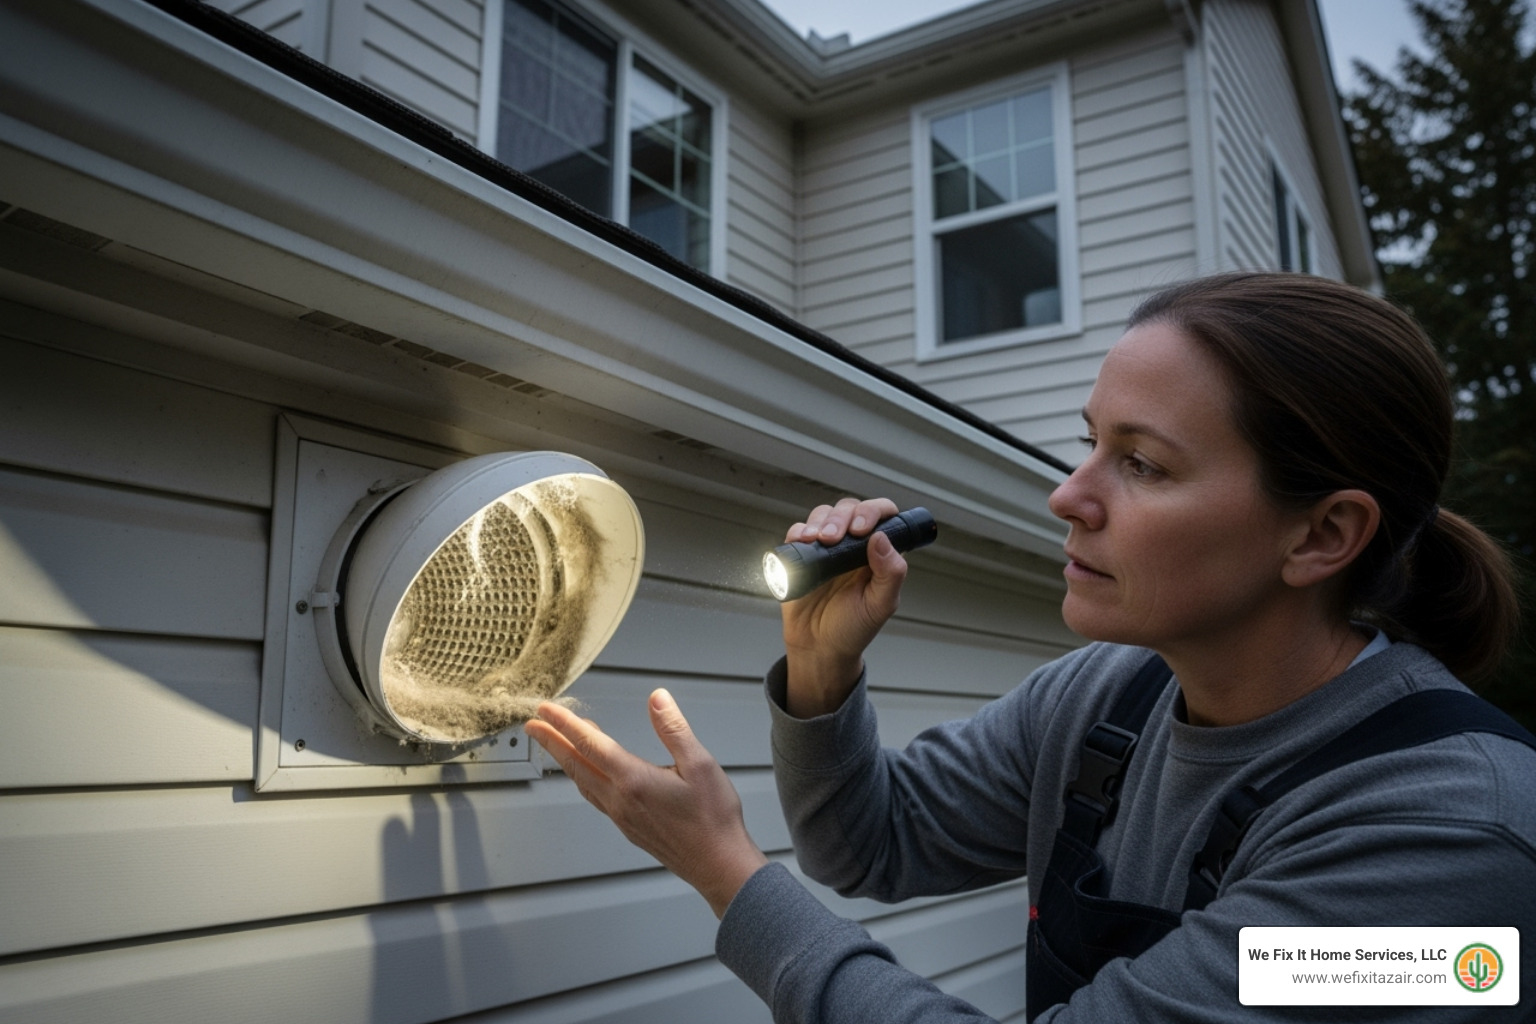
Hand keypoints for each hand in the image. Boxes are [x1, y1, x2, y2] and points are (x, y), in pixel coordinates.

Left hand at [525, 689, 768, 918]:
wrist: (718, 864)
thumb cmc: (713, 819)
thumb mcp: (701, 764)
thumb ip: (674, 729)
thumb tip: (657, 699)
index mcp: (634, 780)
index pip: (591, 744)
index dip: (565, 724)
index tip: (547, 709)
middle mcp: (620, 800)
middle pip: (576, 765)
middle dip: (551, 741)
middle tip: (533, 723)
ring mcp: (621, 816)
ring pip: (582, 783)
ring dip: (565, 760)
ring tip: (555, 743)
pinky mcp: (628, 827)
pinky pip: (594, 797)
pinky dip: (582, 778)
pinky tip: (587, 774)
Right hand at [780, 497, 907, 717]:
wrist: (818, 647)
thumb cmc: (853, 628)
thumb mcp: (880, 605)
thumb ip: (890, 574)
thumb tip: (882, 539)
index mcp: (878, 553)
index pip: (883, 516)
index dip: (873, 513)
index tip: (861, 530)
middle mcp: (853, 545)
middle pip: (850, 509)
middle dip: (841, 518)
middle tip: (833, 539)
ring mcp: (827, 548)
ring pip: (824, 514)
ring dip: (820, 521)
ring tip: (816, 541)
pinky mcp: (802, 555)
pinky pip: (799, 531)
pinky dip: (798, 531)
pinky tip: (800, 542)